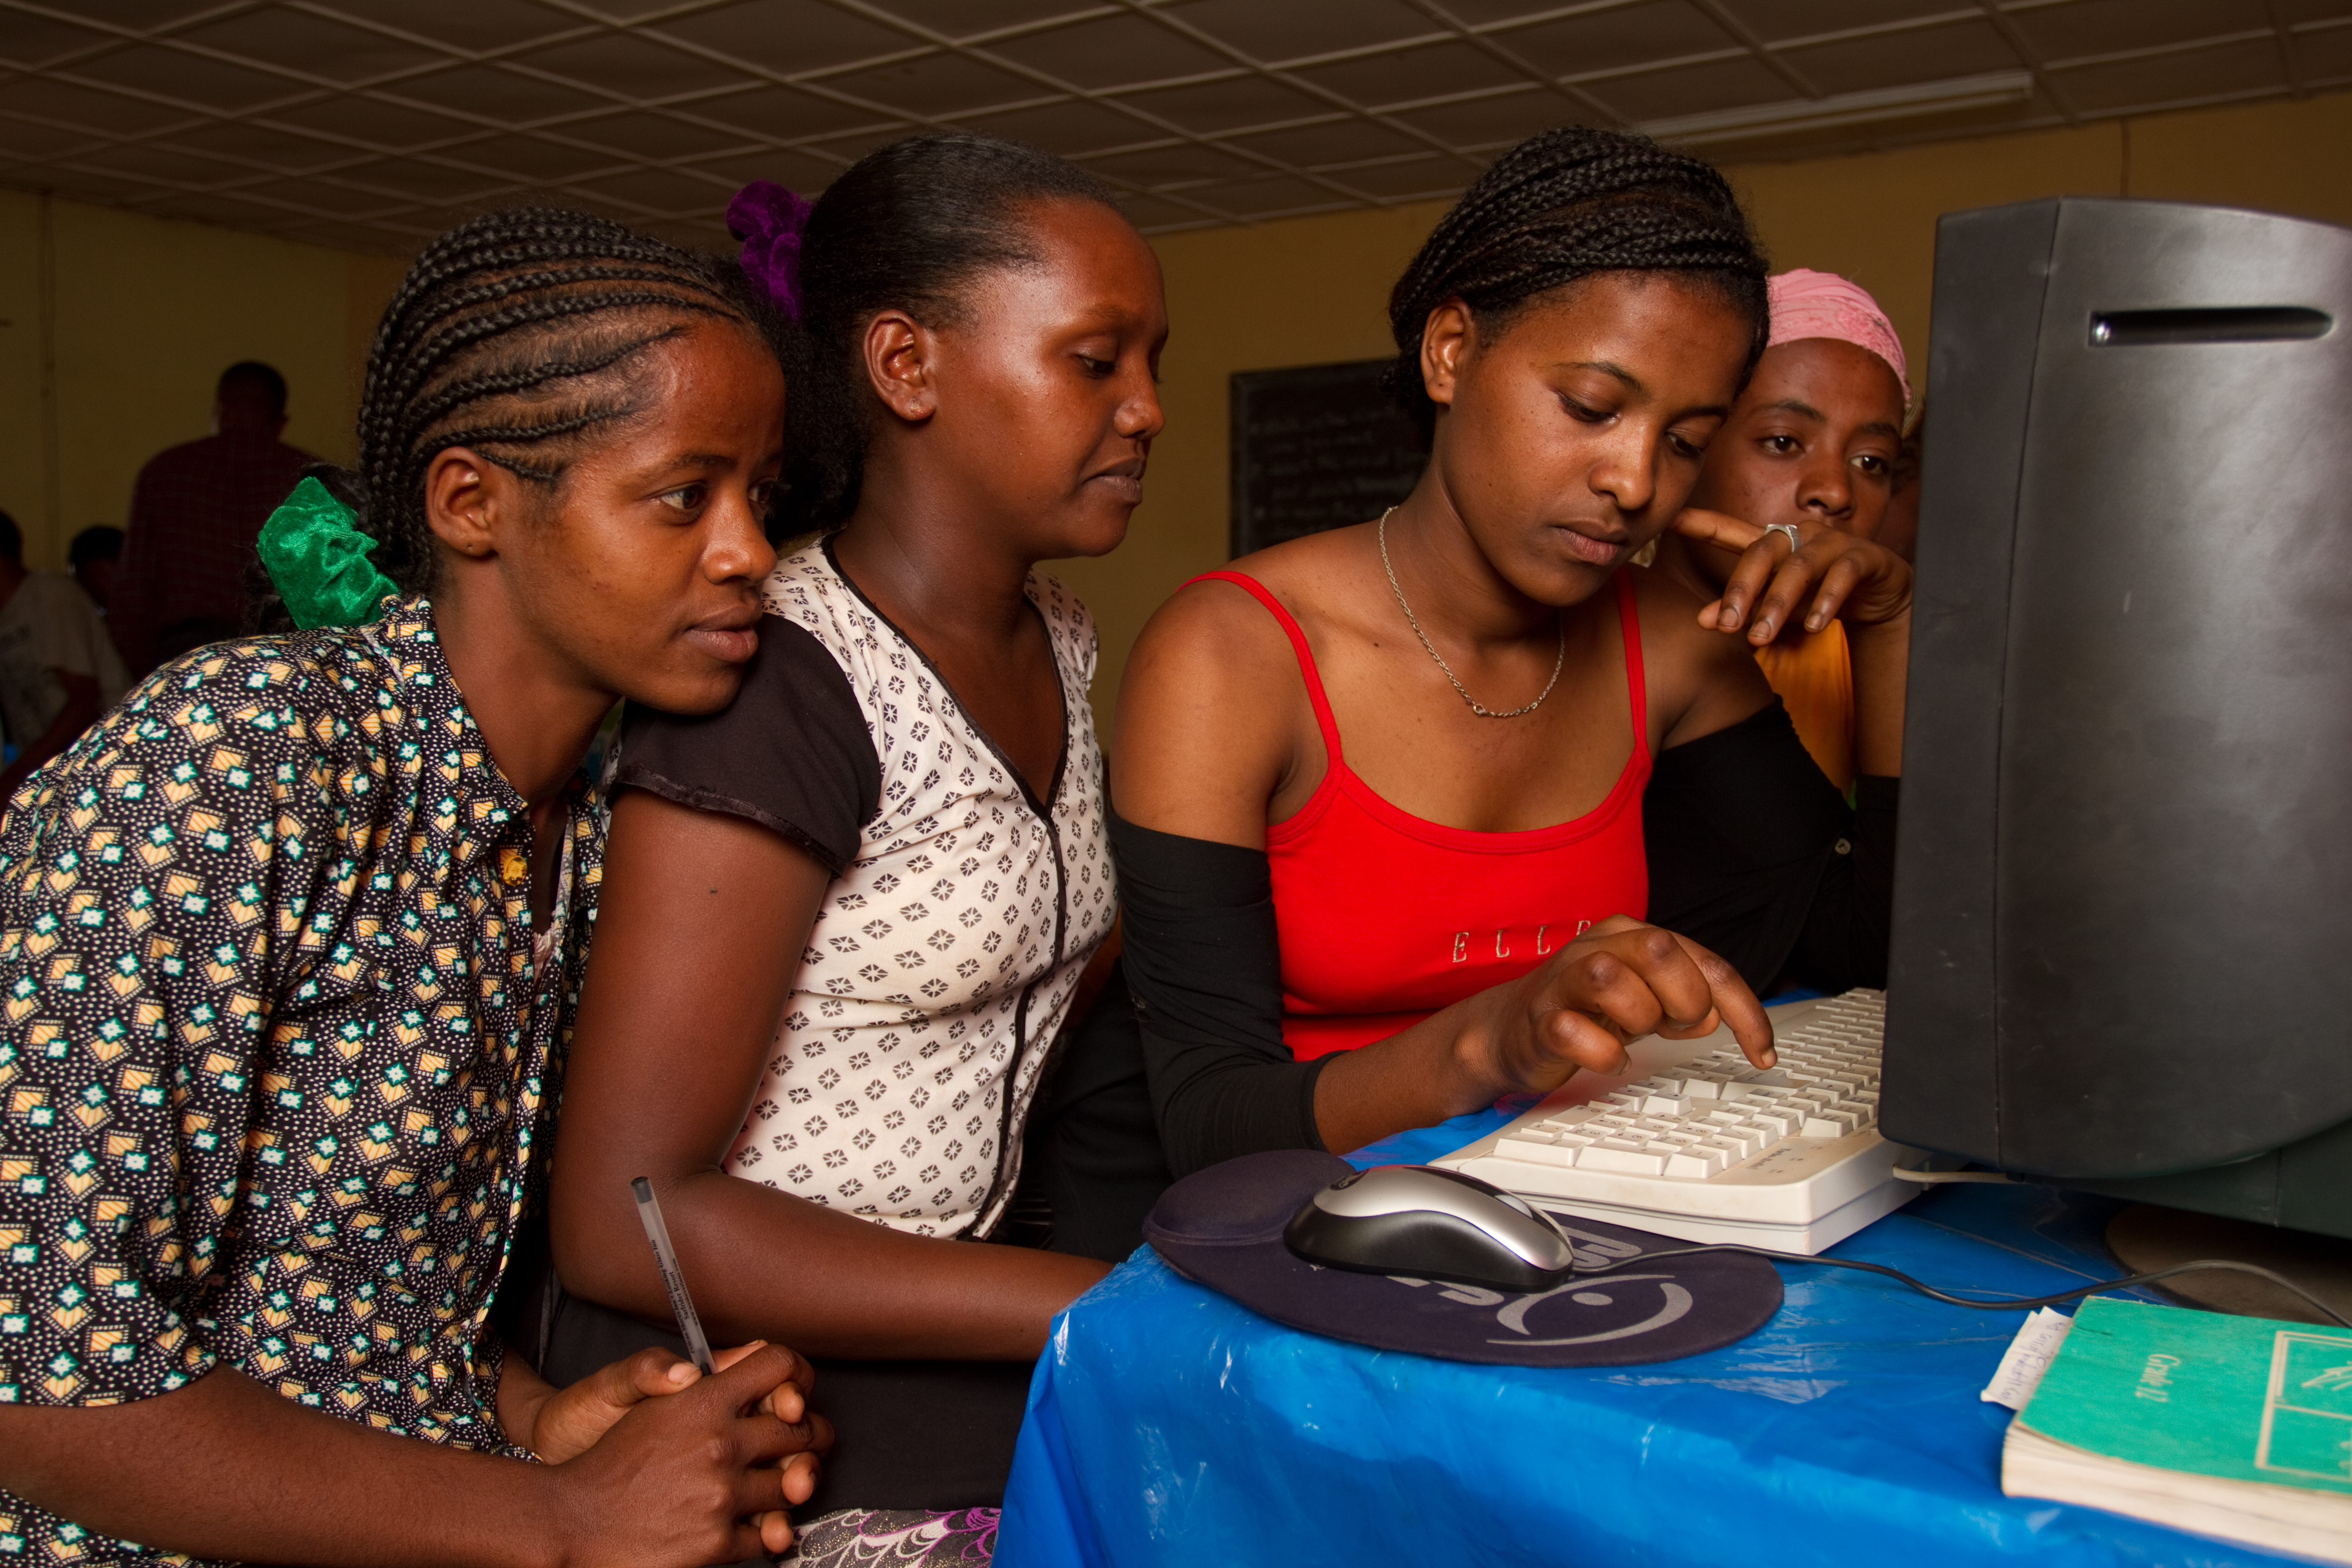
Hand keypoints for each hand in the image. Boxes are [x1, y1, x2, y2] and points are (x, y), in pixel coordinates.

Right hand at [543, 1342, 832, 1566]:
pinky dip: (765, 1531)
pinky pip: (770, 1534)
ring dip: (787, 1486)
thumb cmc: (613, 1463)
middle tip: (799, 1445)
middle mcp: (720, 1444)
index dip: (797, 1378)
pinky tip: (750, 1522)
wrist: (573, 1521)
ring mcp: (722, 1496)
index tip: (795, 1395)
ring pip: (793, 1485)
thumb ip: (707, 1380)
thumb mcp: (656, 1405)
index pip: (781, 1367)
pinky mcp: (718, 1543)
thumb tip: (756, 1359)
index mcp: (704, 1401)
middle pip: (804, 1430)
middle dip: (808, 1436)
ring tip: (775, 1485)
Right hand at [1472, 915, 1773, 1094]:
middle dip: (1684, 999)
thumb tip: (1714, 1017)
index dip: (1743, 1008)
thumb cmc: (1586, 1012)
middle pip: (1659, 950)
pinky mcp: (1539, 1020)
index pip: (1705, 961)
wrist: (1510, 1032)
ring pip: (1611, 978)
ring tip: (1632, 1036)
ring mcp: (1563, 981)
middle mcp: (1597, 946)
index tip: (1762, 1051)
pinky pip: (1572, 1032)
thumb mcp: (1649, 1001)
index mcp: (1631, 935)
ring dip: (1638, 1018)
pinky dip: (1603, 1054)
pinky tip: (1609, 1058)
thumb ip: (1686, 999)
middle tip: (1674, 1027)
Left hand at [1672, 508, 1912, 642]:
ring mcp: (1833, 544)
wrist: (1879, 594)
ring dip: (1778, 604)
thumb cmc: (1817, 595)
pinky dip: (1826, 601)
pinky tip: (1814, 626)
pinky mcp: (1864, 557)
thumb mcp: (1776, 606)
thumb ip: (1743, 610)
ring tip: (1761, 638)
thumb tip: (1703, 621)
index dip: (1702, 523)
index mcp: (1773, 544)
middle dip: (1741, 589)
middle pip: (1763, 551)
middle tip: (1724, 625)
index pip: (1731, 531)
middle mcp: (1801, 536)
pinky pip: (1843, 575)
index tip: (1669, 520)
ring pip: (1800, 567)